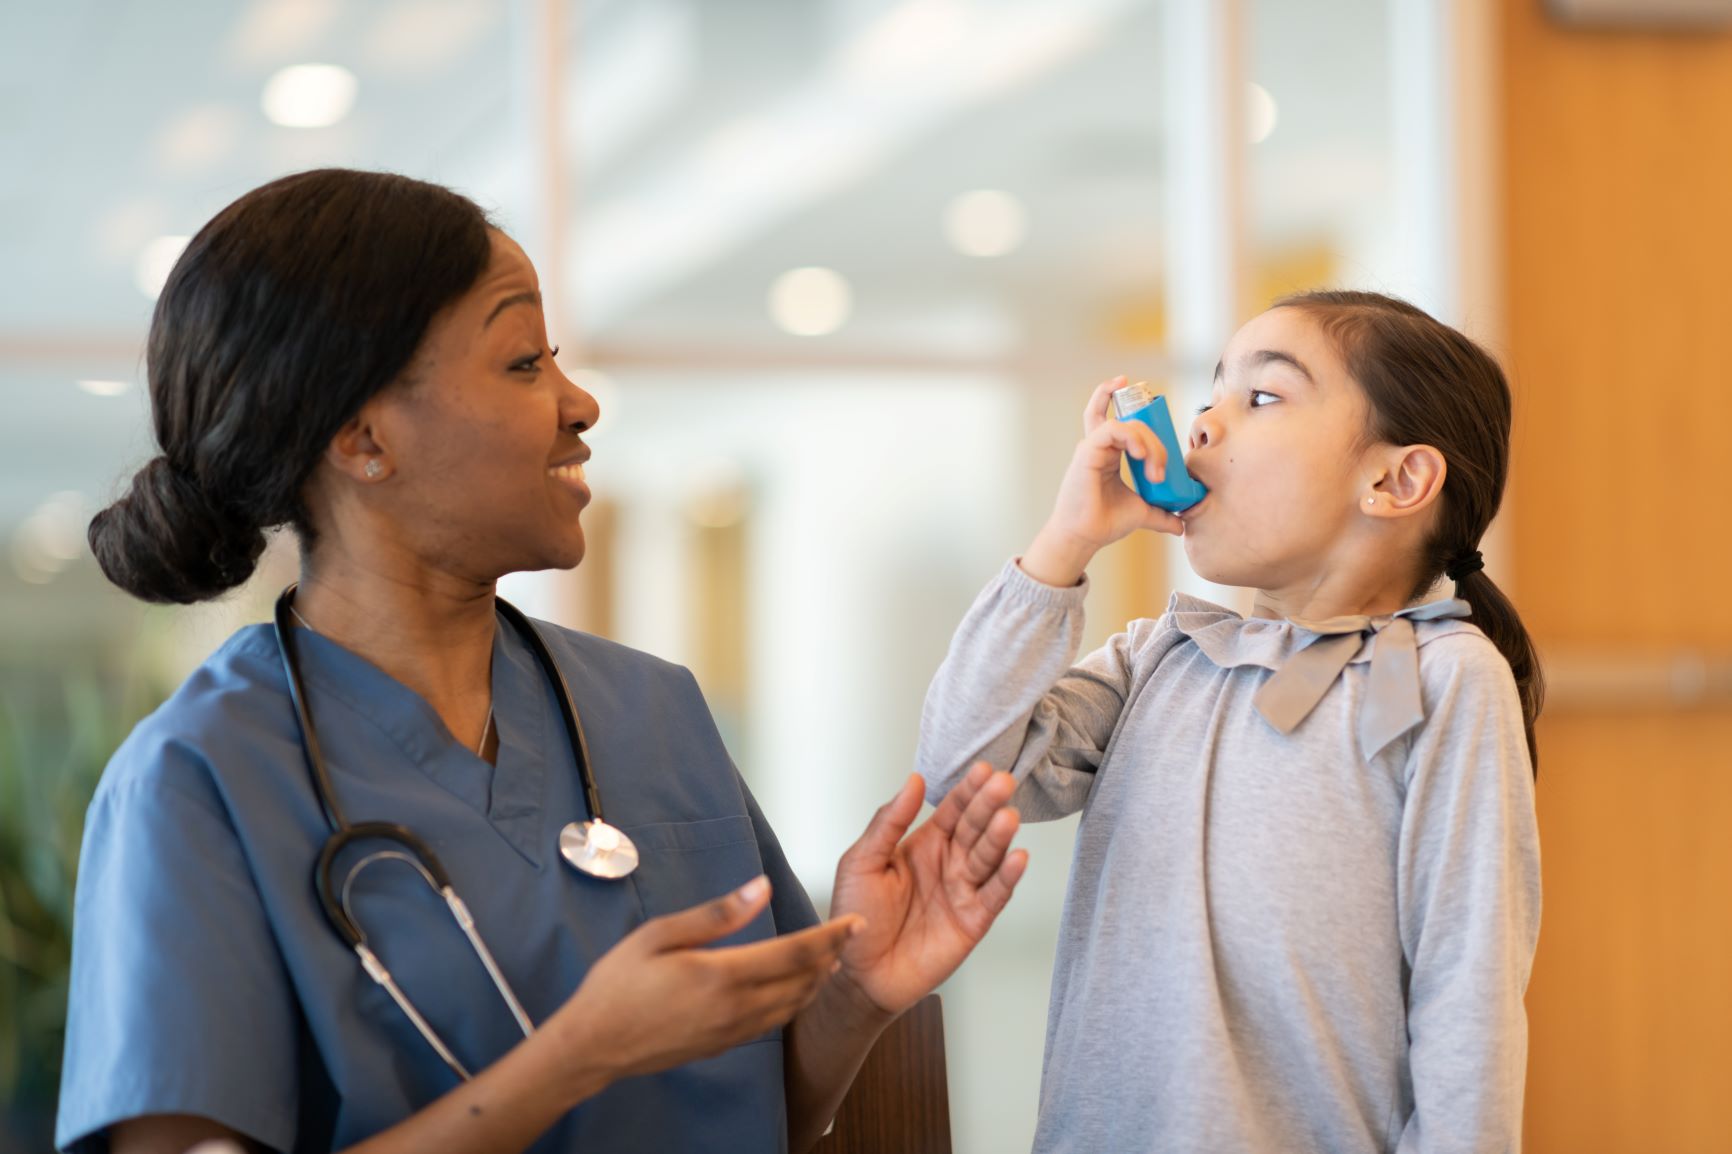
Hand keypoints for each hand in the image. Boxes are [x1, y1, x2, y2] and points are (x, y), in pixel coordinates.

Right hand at [549, 878, 859, 1086]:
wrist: (593, 1046)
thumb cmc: (617, 986)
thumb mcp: (660, 935)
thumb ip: (716, 914)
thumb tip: (759, 888)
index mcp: (722, 975)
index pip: (794, 953)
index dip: (830, 936)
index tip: (853, 922)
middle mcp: (735, 1008)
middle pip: (802, 981)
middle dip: (830, 956)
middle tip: (848, 935)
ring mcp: (731, 1031)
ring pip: (792, 1006)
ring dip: (816, 981)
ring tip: (829, 959)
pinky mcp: (723, 1045)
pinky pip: (772, 1022)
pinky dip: (793, 1002)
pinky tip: (792, 989)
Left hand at [827, 763, 1027, 1018]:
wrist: (860, 973)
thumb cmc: (857, 916)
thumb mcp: (861, 861)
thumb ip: (888, 822)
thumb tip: (912, 782)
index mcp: (923, 844)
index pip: (952, 810)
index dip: (967, 790)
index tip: (982, 770)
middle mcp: (948, 862)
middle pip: (974, 828)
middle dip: (988, 805)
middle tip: (1003, 783)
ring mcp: (963, 890)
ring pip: (988, 857)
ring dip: (999, 837)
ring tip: (1008, 817)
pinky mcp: (974, 921)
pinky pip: (995, 895)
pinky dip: (1007, 878)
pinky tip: (1018, 858)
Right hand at [1021, 375, 1186, 586]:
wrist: (1084, 537)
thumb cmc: (1104, 522)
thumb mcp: (1141, 513)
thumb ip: (1161, 514)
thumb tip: (1182, 524)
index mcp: (1108, 454)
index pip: (1115, 418)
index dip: (1118, 398)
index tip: (1138, 390)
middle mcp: (1099, 446)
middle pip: (1131, 422)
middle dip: (1155, 442)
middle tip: (1161, 472)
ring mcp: (1092, 447)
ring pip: (1126, 425)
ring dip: (1148, 443)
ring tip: (1155, 471)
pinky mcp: (1087, 452)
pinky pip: (1111, 430)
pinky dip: (1131, 437)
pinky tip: (1140, 454)